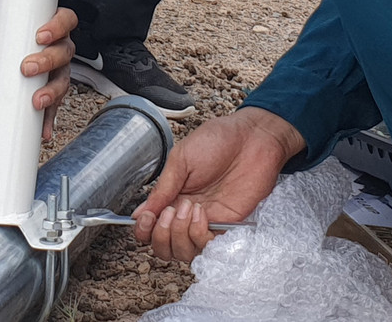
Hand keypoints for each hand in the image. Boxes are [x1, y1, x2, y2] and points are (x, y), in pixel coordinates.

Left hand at [0, 4, 78, 140]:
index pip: (66, 20)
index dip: (58, 27)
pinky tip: (42, 129)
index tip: (40, 36)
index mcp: (53, 26)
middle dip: (48, 61)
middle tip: (26, 68)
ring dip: (51, 92)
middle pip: (64, 52)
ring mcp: (58, 71)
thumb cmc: (7, 34)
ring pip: (63, 81)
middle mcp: (60, 48)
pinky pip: (54, 105)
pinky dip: (48, 118)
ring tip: (36, 101)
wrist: (1, 52)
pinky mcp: (51, 92)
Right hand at [134, 107, 306, 261]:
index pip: (150, 227)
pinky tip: (200, 213)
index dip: (143, 230)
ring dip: (178, 235)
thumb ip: (162, 189)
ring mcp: (206, 221)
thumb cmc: (218, 141)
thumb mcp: (181, 159)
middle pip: (164, 246)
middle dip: (160, 236)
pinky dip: (198, 234)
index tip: (145, 218)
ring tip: (186, 208)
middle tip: (168, 213)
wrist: (252, 138)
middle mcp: (186, 213)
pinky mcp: (226, 226)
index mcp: (172, 196)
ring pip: (184, 252)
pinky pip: (206, 245)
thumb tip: (140, 213)